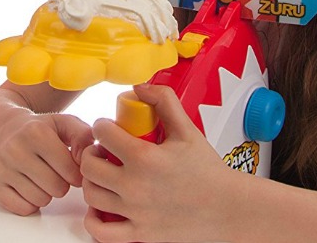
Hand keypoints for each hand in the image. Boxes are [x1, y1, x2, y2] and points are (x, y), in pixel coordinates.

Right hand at [0, 112, 93, 215]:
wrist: (2, 128)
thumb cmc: (39, 129)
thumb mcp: (64, 123)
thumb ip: (84, 136)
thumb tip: (86, 158)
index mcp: (36, 132)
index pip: (72, 172)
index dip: (76, 173)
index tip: (69, 166)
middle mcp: (15, 148)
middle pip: (57, 189)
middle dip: (61, 183)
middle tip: (53, 171)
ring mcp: (0, 167)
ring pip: (40, 201)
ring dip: (45, 193)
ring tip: (39, 176)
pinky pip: (23, 209)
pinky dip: (29, 202)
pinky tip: (26, 185)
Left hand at [80, 84, 233, 242]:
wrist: (228, 209)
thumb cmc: (209, 172)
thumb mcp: (188, 130)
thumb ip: (164, 102)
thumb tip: (141, 87)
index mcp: (145, 157)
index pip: (102, 133)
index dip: (103, 126)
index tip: (110, 129)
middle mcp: (135, 186)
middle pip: (89, 164)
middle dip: (93, 153)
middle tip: (104, 152)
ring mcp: (135, 212)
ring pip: (91, 194)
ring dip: (92, 181)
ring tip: (104, 176)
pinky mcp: (139, 233)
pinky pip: (100, 231)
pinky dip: (94, 219)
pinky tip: (103, 207)